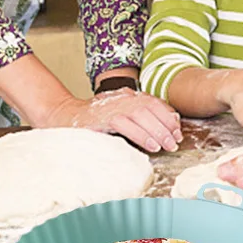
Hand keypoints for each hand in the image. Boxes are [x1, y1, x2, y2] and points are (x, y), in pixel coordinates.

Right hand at [40, 88, 181, 152]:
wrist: (64, 115)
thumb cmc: (95, 120)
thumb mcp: (119, 115)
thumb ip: (138, 118)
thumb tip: (165, 128)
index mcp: (129, 97)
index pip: (155, 103)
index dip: (168, 117)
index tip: (178, 133)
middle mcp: (123, 98)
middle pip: (151, 109)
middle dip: (166, 126)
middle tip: (175, 143)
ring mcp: (112, 106)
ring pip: (141, 115)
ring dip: (157, 130)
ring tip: (167, 145)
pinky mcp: (102, 118)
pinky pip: (125, 124)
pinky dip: (140, 134)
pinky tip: (150, 145)